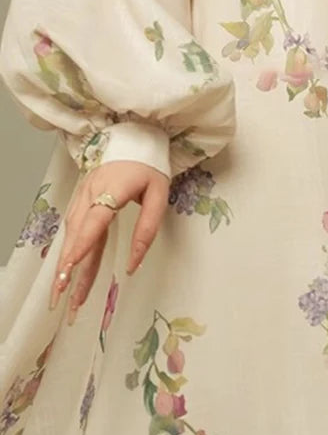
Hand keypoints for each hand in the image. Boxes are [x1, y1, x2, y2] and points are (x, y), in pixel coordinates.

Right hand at [50, 159, 170, 323]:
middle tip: (61, 295)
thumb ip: (148, 229)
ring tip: (65, 293)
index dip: (83, 243)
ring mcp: (83, 196)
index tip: (70, 265)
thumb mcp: (159, 195)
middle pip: (77, 233)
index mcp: (113, 188)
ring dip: (67, 263)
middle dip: (68, 265)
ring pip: (72, 234)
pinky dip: (71, 252)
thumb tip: (134, 264)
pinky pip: (74, 229)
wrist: (133, 139)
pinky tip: (70, 272)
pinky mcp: (82, 201)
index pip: (95, 220)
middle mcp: (91, 193)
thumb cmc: (149, 167)